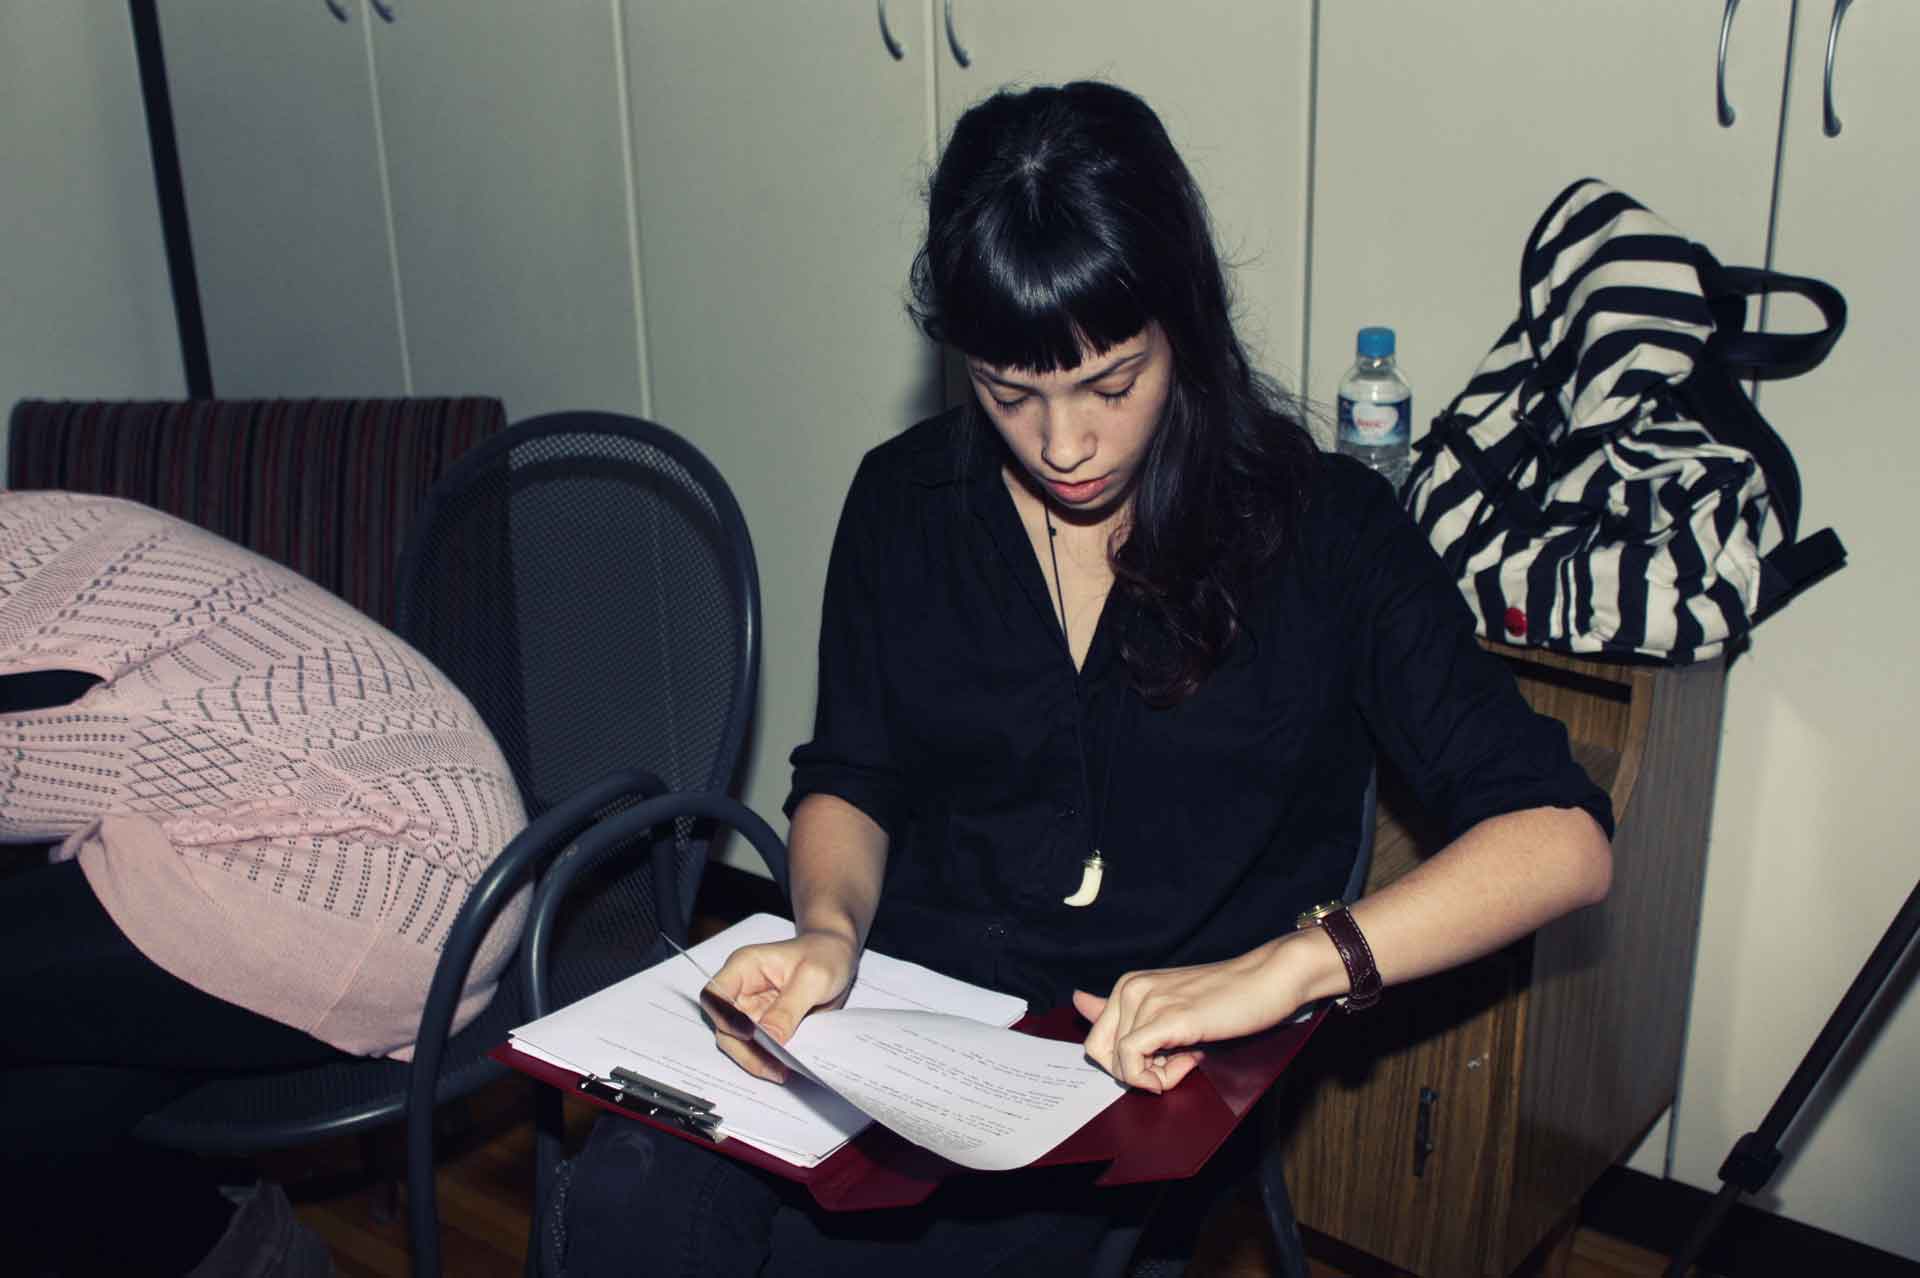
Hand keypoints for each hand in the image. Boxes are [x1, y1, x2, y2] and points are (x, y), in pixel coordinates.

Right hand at [701, 928, 857, 1082]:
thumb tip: (769, 1039)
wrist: (837, 957)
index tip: (750, 1036)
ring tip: (780, 1072)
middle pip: (724, 1026)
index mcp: (744, 967)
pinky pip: (757, 1048)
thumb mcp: (813, 978)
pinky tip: (783, 1068)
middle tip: (771, 1066)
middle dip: (744, 1049)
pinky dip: (767, 1060)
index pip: (715, 995)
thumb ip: (788, 1008)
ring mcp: (750, 1010)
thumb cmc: (824, 955)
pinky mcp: (764, 1026)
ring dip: (755, 1059)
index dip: (725, 1018)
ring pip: (738, 1043)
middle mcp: (740, 990)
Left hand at [1073, 932, 1328, 1091]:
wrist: (1267, 980)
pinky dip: (1152, 1078)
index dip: (1125, 1063)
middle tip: (1174, 1063)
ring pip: (1120, 1063)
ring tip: (1192, 1054)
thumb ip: (1125, 1012)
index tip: (1160, 1059)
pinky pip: (1131, 1061)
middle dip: (1132, 1072)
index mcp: (1127, 986)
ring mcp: (1147, 1001)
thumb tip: (1077, 1000)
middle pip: (1099, 1054)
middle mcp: (1130, 989)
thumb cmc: (1225, 999)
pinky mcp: (1167, 1018)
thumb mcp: (1169, 1008)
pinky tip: (1185, 1065)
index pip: (1096, 1040)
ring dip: (1157, 1074)